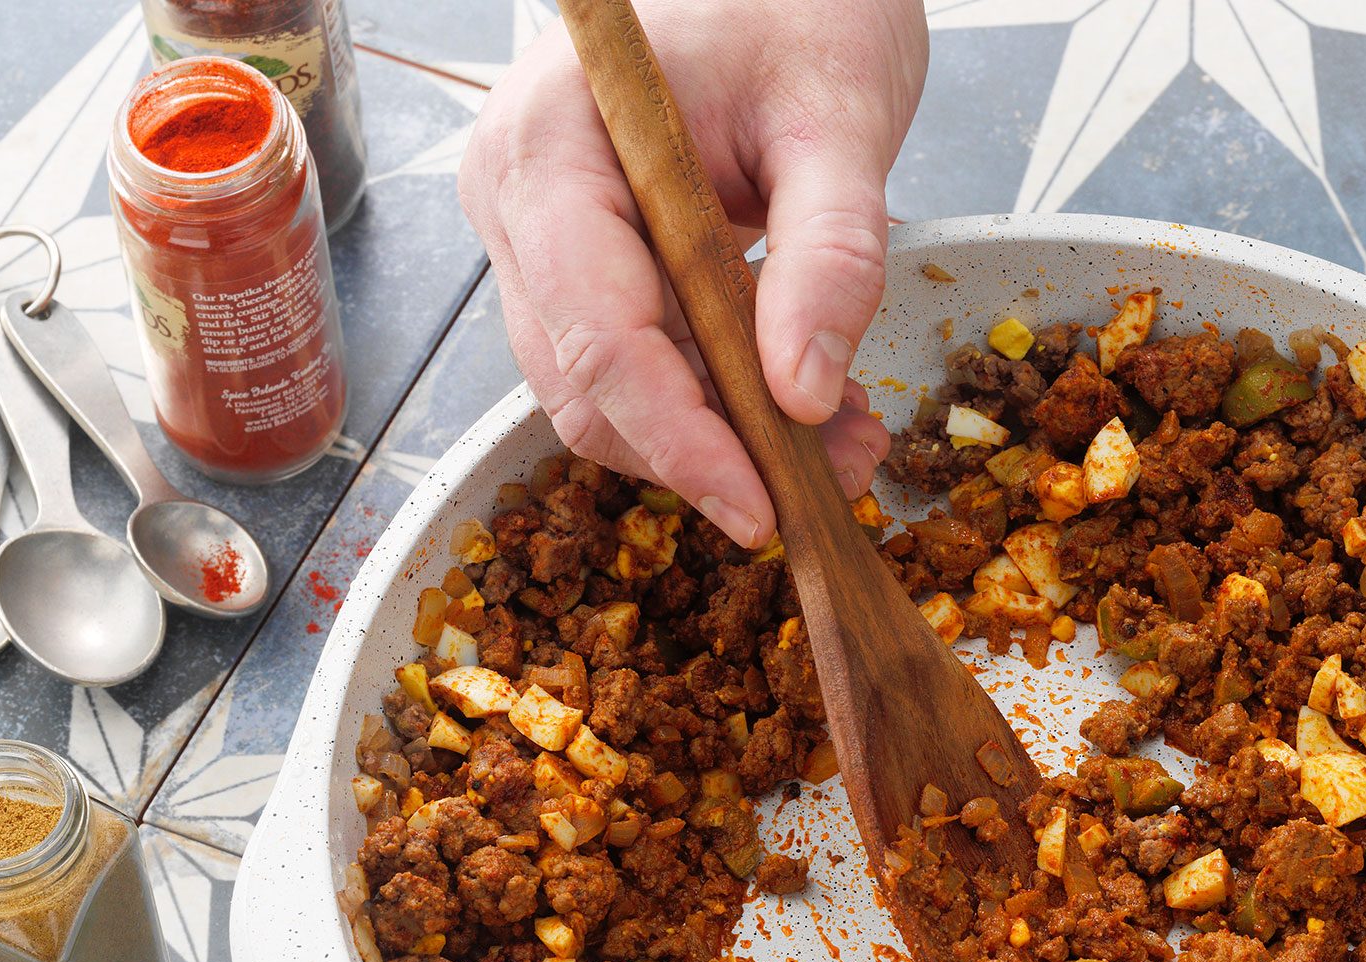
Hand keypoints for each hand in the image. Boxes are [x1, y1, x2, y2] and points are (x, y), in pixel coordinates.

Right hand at [460, 0, 926, 547]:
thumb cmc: (799, 6)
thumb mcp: (840, 118)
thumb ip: (831, 254)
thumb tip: (806, 395)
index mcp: (552, 147)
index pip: (599, 336)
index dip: (681, 440)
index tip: (762, 508)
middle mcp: (519, 201)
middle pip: (588, 386)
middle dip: (710, 454)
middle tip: (840, 473)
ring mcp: (541, 237)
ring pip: (610, 392)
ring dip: (724, 439)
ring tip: (847, 438)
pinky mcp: (584, 263)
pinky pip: (639, 362)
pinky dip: (721, 402)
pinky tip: (812, 401)